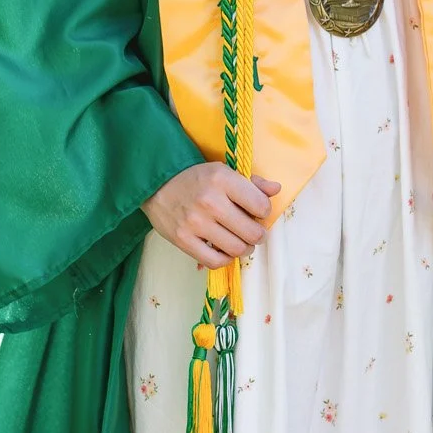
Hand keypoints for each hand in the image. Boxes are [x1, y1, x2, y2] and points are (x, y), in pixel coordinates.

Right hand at [143, 163, 280, 269]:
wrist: (156, 184)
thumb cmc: (195, 178)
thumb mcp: (223, 171)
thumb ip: (252, 182)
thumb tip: (276, 190)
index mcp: (222, 179)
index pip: (261, 206)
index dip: (264, 211)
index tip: (257, 212)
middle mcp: (210, 201)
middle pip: (252, 233)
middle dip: (258, 235)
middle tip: (253, 233)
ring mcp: (195, 223)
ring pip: (236, 249)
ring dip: (244, 249)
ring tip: (241, 242)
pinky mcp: (182, 240)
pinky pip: (214, 261)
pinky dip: (225, 259)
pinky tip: (224, 251)